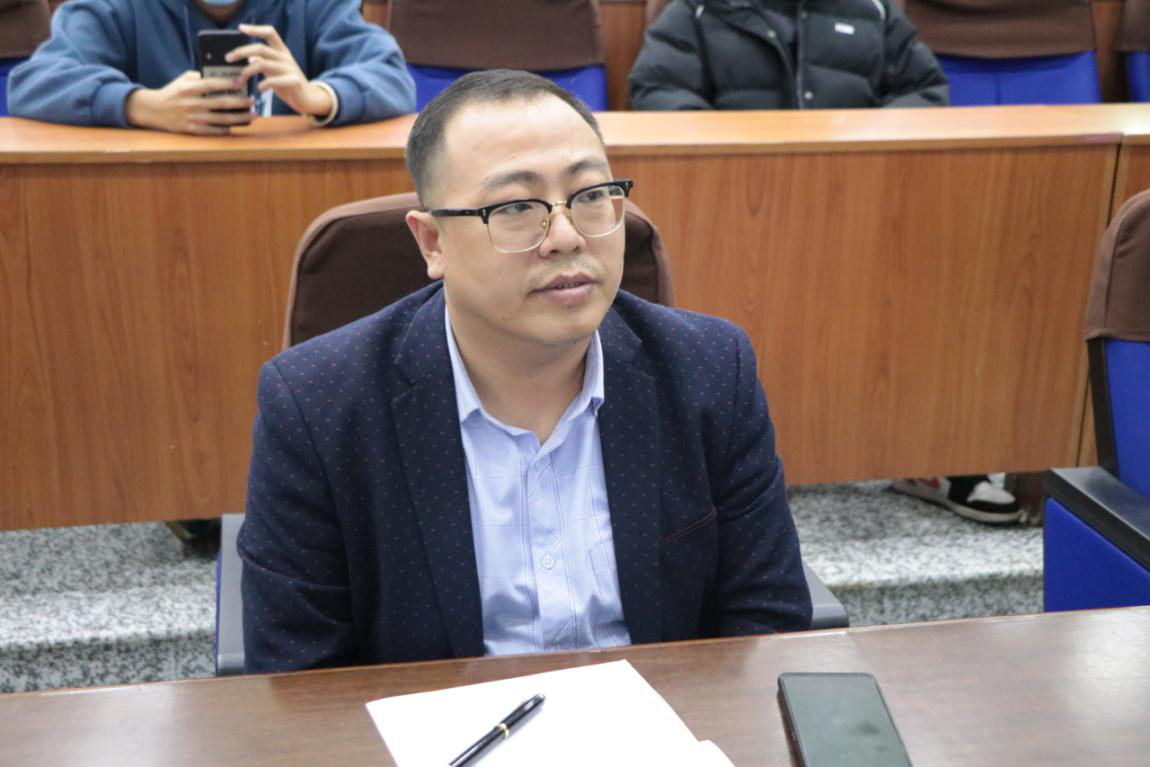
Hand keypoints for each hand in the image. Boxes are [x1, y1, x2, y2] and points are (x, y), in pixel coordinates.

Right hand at [125, 71, 253, 134]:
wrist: (153, 110)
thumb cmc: (172, 92)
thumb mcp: (182, 80)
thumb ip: (199, 77)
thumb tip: (220, 74)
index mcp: (188, 89)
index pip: (211, 84)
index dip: (227, 83)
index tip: (242, 82)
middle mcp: (191, 104)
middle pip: (221, 104)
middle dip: (240, 103)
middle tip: (253, 101)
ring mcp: (193, 119)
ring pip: (221, 120)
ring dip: (239, 118)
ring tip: (253, 116)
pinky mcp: (193, 130)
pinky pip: (214, 131)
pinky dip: (226, 129)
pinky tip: (236, 126)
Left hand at [231, 24, 334, 118]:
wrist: (309, 100)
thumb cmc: (289, 85)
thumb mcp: (274, 72)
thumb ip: (263, 63)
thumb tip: (249, 58)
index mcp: (282, 52)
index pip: (270, 33)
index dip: (255, 29)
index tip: (240, 28)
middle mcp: (286, 57)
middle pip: (260, 48)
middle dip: (241, 52)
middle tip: (228, 58)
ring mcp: (291, 69)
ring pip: (262, 64)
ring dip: (246, 72)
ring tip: (239, 81)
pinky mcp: (294, 81)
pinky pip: (273, 81)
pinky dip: (263, 85)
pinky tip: (259, 89)